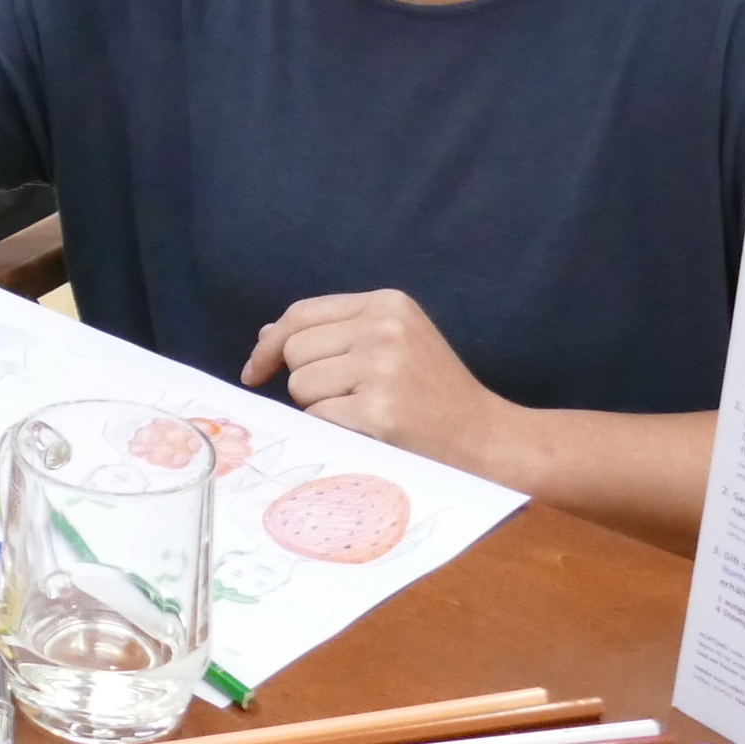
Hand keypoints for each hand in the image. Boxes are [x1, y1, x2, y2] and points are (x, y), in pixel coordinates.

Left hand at [244, 289, 519, 475]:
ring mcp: (382, 367)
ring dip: (320, 408)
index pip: (301, 313)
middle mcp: (385, 327)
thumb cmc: (434, 397)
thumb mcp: (393, 344)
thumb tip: (267, 335)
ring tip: (366, 414)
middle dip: (306, 380)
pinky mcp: (379, 409)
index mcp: (387, 304)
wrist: (487, 439)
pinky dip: (334, 430)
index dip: (271, 343)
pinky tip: (371, 431)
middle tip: (347, 400)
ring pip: (301, 386)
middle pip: (295, 350)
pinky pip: (318, 418)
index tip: (257, 370)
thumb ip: (335, 334)